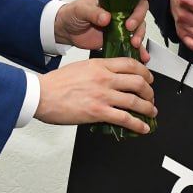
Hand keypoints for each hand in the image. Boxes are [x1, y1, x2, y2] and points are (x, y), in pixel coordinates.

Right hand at [36, 58, 155, 133]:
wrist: (41, 95)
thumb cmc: (56, 83)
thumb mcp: (81, 68)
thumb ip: (98, 71)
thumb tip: (111, 78)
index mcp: (100, 65)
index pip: (131, 64)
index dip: (145, 72)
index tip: (148, 78)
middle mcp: (104, 78)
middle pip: (138, 82)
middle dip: (150, 91)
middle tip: (151, 97)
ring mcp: (103, 95)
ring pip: (136, 100)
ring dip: (148, 108)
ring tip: (151, 113)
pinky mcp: (98, 112)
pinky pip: (125, 118)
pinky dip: (138, 124)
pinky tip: (143, 127)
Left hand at [54, 0, 150, 61]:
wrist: (66, 31)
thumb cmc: (72, 13)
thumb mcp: (80, 9)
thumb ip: (93, 12)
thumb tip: (106, 17)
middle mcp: (120, 8)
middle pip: (140, 8)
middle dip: (138, 17)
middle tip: (129, 27)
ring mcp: (121, 23)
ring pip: (139, 26)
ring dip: (140, 34)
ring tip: (134, 43)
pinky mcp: (120, 37)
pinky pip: (132, 42)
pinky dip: (139, 49)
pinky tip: (142, 55)